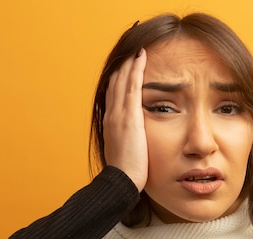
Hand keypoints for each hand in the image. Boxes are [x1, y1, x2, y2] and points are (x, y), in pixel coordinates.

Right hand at [103, 49, 147, 191]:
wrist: (121, 182)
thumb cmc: (127, 173)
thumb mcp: (126, 152)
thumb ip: (130, 140)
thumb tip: (137, 139)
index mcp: (111, 122)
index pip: (114, 92)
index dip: (120, 75)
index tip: (127, 62)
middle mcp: (111, 115)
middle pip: (116, 81)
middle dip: (124, 62)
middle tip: (131, 44)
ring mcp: (118, 114)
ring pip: (123, 79)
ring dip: (130, 60)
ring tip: (137, 43)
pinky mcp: (129, 116)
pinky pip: (132, 86)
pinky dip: (136, 69)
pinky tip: (141, 56)